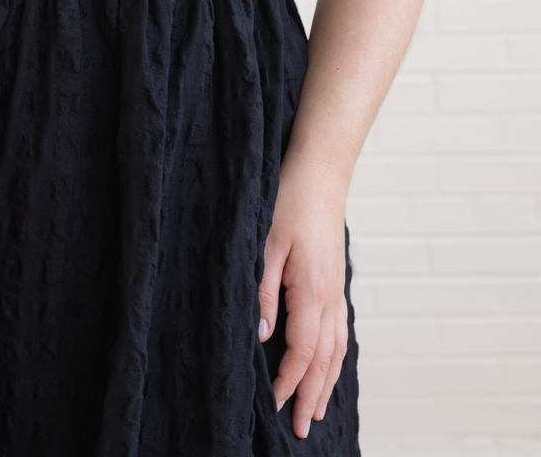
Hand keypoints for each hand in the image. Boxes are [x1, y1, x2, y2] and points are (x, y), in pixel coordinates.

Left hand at [257, 159, 349, 439]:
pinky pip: (340, 329)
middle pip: (325, 359)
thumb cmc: (289, 200)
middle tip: (302, 429)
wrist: (321, 171)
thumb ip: (263, 292)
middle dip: (312, 395)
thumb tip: (261, 336)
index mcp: (312, 290)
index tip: (274, 405)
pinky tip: (329, 366)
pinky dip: (336, 357)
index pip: (301, 350)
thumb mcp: (266, 243)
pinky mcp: (336, 280)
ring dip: (326, 382)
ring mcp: (337, 289)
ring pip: (337, 348)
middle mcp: (330, 296)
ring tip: (318, 410)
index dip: (288, 381)